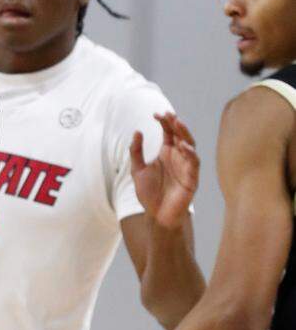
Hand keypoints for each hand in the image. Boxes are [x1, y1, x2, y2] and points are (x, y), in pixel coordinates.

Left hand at [131, 112, 198, 229]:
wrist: (156, 215)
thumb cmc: (149, 193)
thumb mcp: (137, 169)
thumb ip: (135, 151)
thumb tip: (137, 131)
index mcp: (166, 152)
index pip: (168, 132)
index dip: (164, 122)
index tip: (156, 114)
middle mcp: (178, 157)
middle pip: (181, 135)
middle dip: (176, 124)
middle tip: (169, 115)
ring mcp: (186, 167)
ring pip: (190, 146)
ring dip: (185, 134)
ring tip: (178, 123)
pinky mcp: (192, 178)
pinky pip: (194, 164)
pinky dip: (191, 154)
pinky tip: (184, 146)